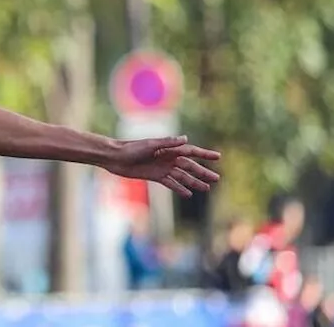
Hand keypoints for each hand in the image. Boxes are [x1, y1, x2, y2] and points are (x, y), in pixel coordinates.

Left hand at [102, 135, 220, 196]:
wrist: (115, 157)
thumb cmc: (131, 148)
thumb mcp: (150, 145)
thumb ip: (167, 143)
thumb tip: (185, 139)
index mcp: (168, 148)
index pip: (191, 151)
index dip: (204, 154)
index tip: (218, 157)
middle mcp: (167, 158)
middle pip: (189, 166)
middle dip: (203, 172)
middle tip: (217, 179)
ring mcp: (162, 167)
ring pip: (182, 176)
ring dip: (194, 182)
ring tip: (206, 189)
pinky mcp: (155, 176)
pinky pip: (171, 183)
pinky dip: (179, 189)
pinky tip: (189, 194)